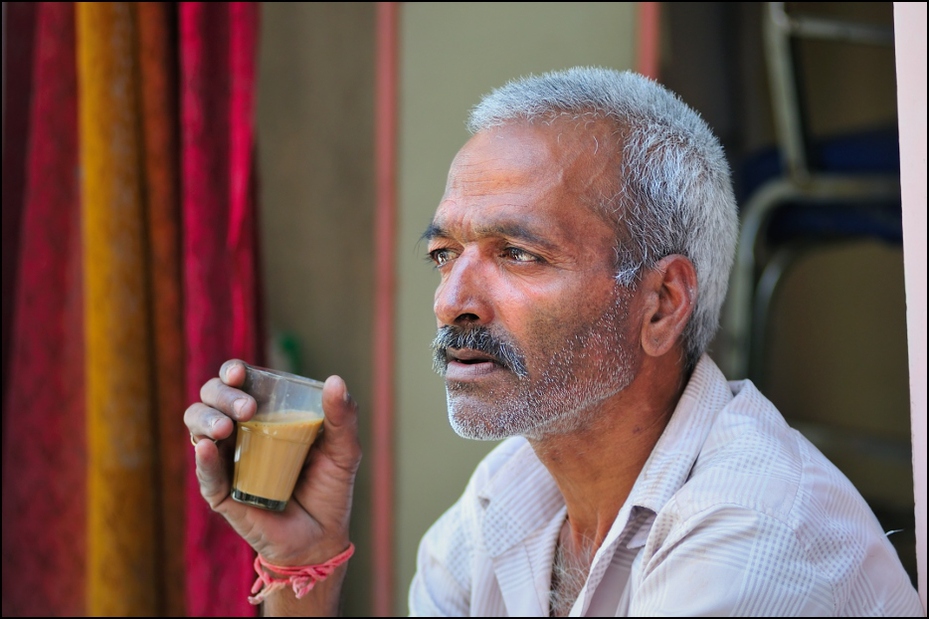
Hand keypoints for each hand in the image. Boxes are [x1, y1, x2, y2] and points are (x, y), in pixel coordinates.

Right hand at [184, 359, 361, 567]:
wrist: (323, 538)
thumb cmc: (329, 488)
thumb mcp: (344, 450)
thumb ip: (343, 417)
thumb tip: (335, 381)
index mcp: (266, 414)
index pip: (239, 383)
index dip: (232, 373)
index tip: (240, 373)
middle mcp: (241, 433)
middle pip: (212, 400)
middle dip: (221, 395)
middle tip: (247, 409)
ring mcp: (228, 462)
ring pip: (198, 429)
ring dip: (205, 420)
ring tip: (226, 428)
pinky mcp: (222, 494)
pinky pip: (206, 475)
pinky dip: (203, 461)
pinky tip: (207, 449)